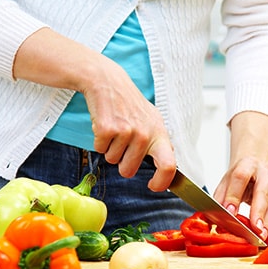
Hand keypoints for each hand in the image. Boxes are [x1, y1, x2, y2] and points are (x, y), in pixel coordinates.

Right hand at [12, 28, 175, 190]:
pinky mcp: (107, 129)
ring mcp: (126, 131)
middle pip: (129, 170)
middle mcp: (145, 134)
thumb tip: (168, 172)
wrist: (109, 82)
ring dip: (110, 148)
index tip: (153, 186)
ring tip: (115, 129)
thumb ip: (159, 145)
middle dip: (122, 163)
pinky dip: (99, 141)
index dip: (161, 182)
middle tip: (122, 145)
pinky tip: (104, 124)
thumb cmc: (131, 105)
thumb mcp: (152, 122)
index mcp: (159, 133)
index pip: (168, 165)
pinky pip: (99, 149)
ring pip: (112, 160)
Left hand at [212, 111, 267, 239]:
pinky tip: (265, 228)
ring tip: (260, 234)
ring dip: (267, 220)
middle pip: (262, 191)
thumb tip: (215, 217)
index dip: (234, 195)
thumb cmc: (241, 176)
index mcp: (247, 164)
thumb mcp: (226, 183)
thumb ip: (220, 198)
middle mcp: (265, 170)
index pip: (240, 177)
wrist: (256, 166)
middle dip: (258, 211)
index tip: (230, 212)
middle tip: (254, 228)